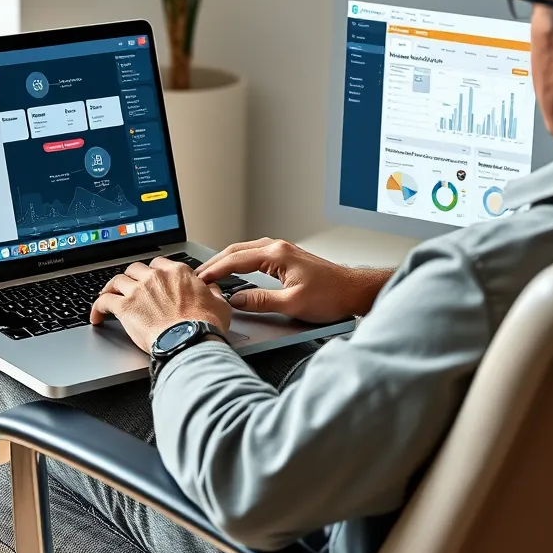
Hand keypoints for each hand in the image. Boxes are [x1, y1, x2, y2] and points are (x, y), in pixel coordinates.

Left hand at [90, 257, 231, 352]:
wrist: (191, 341)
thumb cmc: (205, 325)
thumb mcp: (219, 303)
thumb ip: (213, 292)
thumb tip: (212, 289)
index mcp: (177, 272)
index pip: (158, 264)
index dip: (153, 273)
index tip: (150, 281)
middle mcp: (155, 277)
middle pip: (135, 269)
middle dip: (131, 278)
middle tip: (129, 288)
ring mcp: (138, 290)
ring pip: (117, 281)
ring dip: (111, 289)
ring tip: (108, 297)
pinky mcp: (125, 307)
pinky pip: (104, 301)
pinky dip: (98, 307)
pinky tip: (96, 316)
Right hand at [197, 238, 391, 322]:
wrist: (353, 291)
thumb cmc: (331, 295)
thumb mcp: (292, 304)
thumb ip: (260, 301)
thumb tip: (235, 301)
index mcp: (277, 255)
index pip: (236, 260)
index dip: (215, 271)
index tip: (200, 280)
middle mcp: (278, 248)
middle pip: (237, 250)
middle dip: (216, 263)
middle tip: (199, 276)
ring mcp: (283, 251)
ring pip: (245, 250)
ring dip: (227, 261)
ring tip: (212, 274)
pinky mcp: (287, 257)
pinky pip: (255, 254)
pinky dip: (239, 262)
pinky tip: (235, 271)